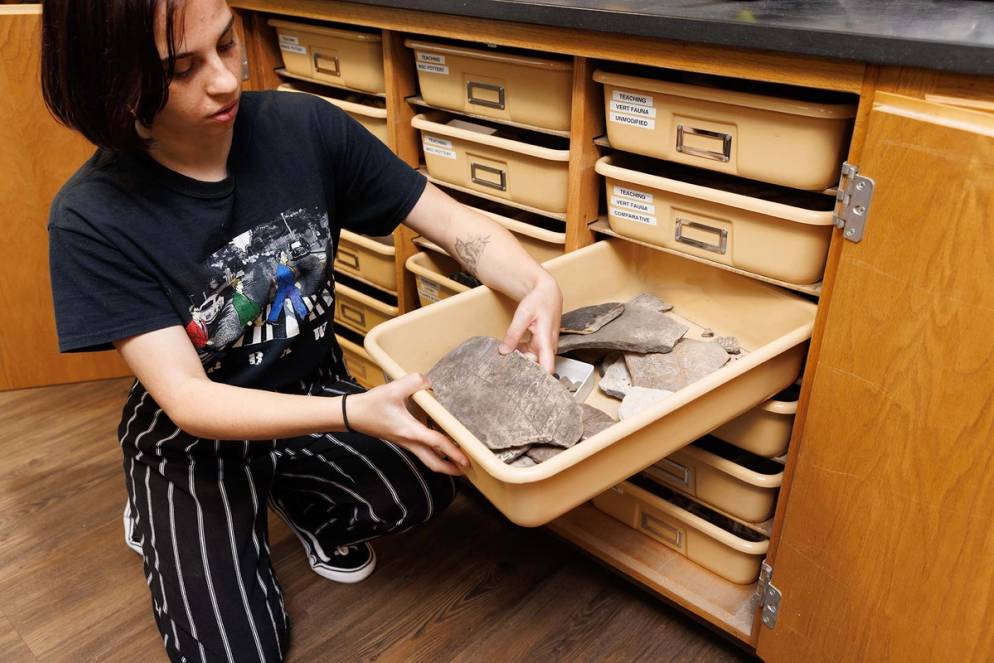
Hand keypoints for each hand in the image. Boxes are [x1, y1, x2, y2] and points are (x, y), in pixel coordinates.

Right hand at [347, 373, 468, 475]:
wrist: (351, 415)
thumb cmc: (371, 405)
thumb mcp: (393, 388)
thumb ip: (414, 382)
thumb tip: (429, 383)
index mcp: (410, 431)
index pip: (437, 444)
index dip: (453, 452)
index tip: (466, 460)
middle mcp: (409, 441)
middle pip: (433, 463)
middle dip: (451, 469)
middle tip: (467, 470)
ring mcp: (406, 442)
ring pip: (428, 459)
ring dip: (444, 462)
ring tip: (459, 460)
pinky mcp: (403, 439)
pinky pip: (422, 451)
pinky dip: (435, 452)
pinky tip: (442, 445)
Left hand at [498, 270, 562, 372]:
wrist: (548, 293)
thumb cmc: (538, 301)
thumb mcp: (523, 315)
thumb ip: (513, 334)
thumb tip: (504, 351)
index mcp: (546, 339)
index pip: (548, 366)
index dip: (540, 378)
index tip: (527, 386)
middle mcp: (549, 346)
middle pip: (539, 366)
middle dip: (525, 371)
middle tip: (508, 374)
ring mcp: (547, 346)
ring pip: (535, 361)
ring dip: (522, 362)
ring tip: (506, 364)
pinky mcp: (542, 345)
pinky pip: (533, 355)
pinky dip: (522, 355)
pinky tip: (512, 352)